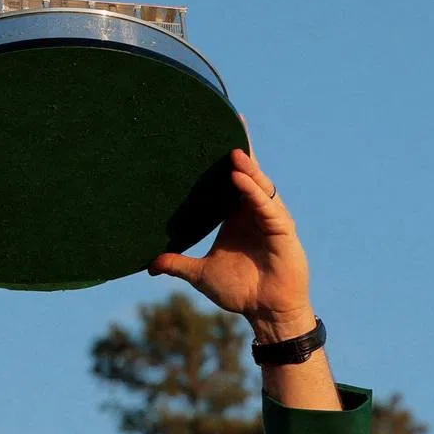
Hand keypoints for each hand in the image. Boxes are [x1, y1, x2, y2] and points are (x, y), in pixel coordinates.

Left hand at [148, 137, 315, 340]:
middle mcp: (255, 211)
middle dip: (241, 151)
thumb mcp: (200, 274)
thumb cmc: (240, 291)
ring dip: (247, 169)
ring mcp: (271, 218)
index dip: (228, 156)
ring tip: (232, 152)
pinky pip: (267, 207)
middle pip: (249, 173)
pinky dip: (254, 193)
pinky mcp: (282, 230)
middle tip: (228, 122)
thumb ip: (177, 265)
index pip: (232, 178)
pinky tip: (240, 179)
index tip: (214, 129)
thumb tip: (150, 265)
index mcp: (237, 215)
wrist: (264, 311)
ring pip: (259, 186)